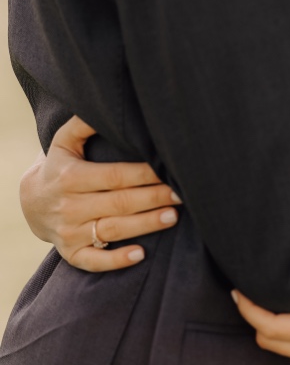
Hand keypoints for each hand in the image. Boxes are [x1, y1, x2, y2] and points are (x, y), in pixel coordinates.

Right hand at [20, 115, 179, 270]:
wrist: (30, 201)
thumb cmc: (60, 166)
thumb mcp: (63, 142)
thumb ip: (83, 124)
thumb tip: (104, 104)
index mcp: (71, 177)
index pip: (115, 175)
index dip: (145, 173)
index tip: (170, 169)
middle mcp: (70, 206)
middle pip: (119, 202)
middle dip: (153, 198)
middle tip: (184, 193)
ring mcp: (69, 232)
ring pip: (112, 230)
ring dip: (144, 225)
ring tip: (173, 217)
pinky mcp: (70, 253)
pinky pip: (93, 261)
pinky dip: (115, 261)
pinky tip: (140, 255)